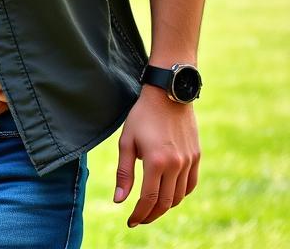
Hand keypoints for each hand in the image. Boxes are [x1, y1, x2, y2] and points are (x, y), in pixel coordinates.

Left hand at [114, 85, 199, 225]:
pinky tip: (168, 194)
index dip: (139, 214)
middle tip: (139, 219)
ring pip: (179, 197)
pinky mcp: (196, 157)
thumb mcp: (126, 141)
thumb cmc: (142, 116)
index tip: (130, 221)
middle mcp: (176, 165)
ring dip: (165, 207)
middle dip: (151, 215)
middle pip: (165, 203)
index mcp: (156, 162)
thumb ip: (124, 172)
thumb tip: (119, 200)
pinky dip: (179, 195)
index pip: (148, 199)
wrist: (168, 95)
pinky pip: (190, 185)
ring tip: (151, 208)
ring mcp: (189, 162)